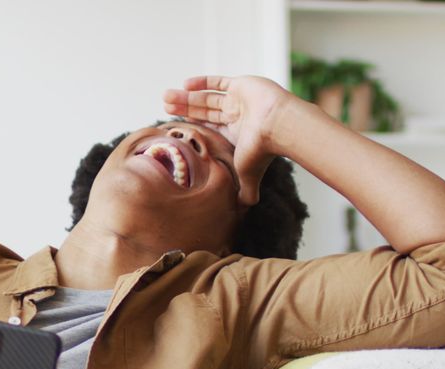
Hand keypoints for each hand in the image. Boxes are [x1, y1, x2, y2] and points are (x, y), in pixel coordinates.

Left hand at [163, 75, 300, 205]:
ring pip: (208, 97)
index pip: (210, 128)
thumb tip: (245, 209)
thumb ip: (246, 190)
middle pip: (205, 111)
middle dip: (185, 109)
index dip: (193, 125)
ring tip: (166, 96)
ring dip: (187, 97)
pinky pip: (219, 82)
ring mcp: (240, 99)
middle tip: (165, 107)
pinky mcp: (242, 84)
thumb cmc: (261, 150)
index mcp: (236, 133)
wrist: (278, 126)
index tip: (176, 124)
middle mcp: (238, 115)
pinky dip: (202, 82)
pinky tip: (184, 84)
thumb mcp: (248, 174)